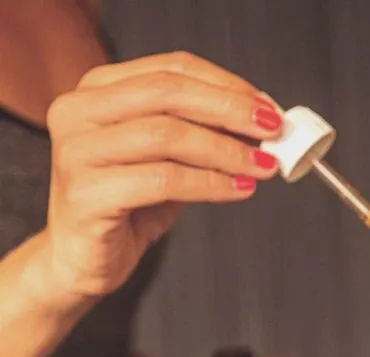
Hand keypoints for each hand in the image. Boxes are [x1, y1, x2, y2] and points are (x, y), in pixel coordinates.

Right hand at [41, 51, 281, 303]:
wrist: (85, 257)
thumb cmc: (128, 203)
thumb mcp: (171, 157)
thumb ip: (204, 132)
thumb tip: (260, 122)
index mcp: (99, 89)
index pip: (172, 68)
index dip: (227, 84)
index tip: (267, 106)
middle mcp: (79, 111)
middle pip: (168, 93)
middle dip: (230, 110)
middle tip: (273, 130)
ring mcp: (77, 151)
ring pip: (166, 135)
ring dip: (226, 151)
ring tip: (262, 166)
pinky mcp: (86, 193)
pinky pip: (163, 180)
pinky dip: (211, 184)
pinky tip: (238, 189)